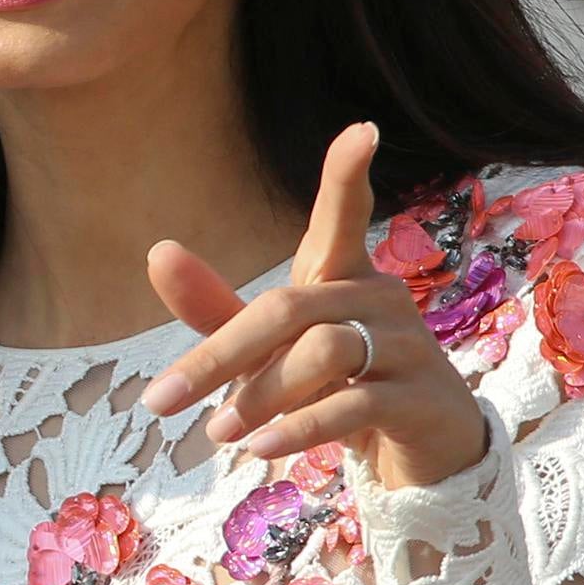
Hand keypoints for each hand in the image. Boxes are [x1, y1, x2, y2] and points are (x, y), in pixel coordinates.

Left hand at [138, 123, 488, 489]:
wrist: (418, 454)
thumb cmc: (333, 384)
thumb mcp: (270, 351)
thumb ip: (216, 309)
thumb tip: (158, 251)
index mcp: (342, 275)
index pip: (345, 215)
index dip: (346, 174)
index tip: (361, 130)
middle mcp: (380, 298)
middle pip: (289, 308)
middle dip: (220, 355)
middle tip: (159, 401)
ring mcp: (409, 347)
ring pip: (323, 354)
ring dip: (260, 396)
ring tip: (219, 432)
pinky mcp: (425, 399)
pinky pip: (355, 404)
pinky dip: (300, 428)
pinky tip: (261, 447)